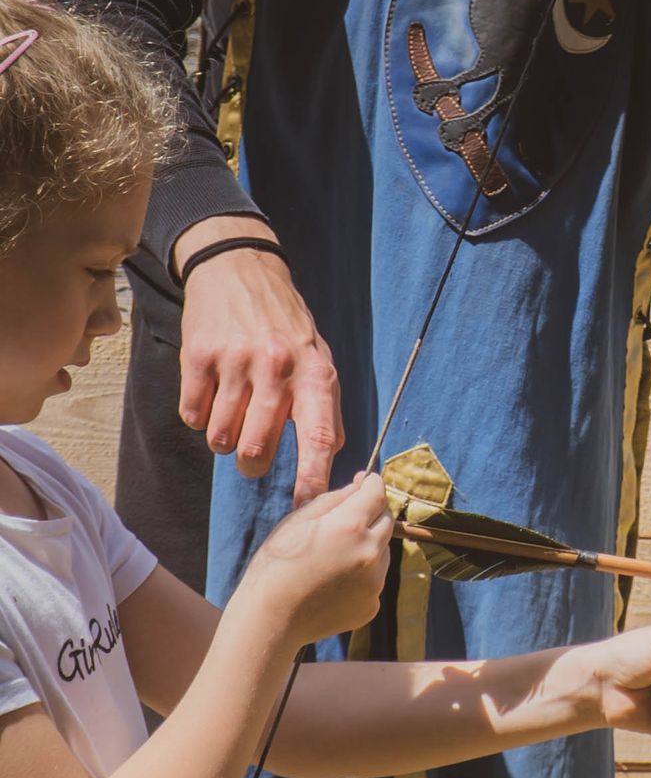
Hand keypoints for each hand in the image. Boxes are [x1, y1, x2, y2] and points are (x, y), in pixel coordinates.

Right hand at [174, 216, 342, 504]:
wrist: (240, 271)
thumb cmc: (287, 327)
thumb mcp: (319, 361)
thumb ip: (326, 409)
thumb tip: (331, 458)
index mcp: (315, 375)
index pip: (320, 437)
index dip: (313, 477)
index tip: (308, 506)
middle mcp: (278, 369)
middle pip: (258, 448)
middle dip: (253, 465)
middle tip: (253, 458)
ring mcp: (236, 362)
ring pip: (221, 437)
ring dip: (224, 439)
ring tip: (232, 416)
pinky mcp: (199, 355)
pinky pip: (191, 414)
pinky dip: (197, 416)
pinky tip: (210, 394)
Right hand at [236, 474, 392, 645]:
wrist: (270, 618)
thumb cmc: (276, 564)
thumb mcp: (297, 521)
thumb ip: (333, 500)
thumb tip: (359, 487)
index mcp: (350, 526)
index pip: (377, 493)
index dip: (372, 483)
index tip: (367, 480)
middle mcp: (370, 552)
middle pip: (386, 520)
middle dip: (372, 512)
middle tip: (349, 515)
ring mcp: (374, 582)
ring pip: (382, 550)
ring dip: (367, 544)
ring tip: (332, 555)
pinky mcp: (372, 604)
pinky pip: (374, 578)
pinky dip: (362, 573)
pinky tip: (333, 580)